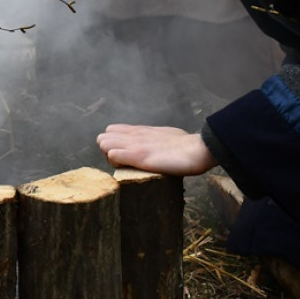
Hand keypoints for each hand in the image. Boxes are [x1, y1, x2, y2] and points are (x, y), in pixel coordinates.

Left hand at [96, 124, 217, 175]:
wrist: (196, 149)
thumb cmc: (185, 146)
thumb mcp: (164, 137)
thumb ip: (154, 139)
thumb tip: (156, 146)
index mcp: (139, 131)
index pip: (111, 132)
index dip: (113, 145)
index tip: (124, 156)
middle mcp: (134, 135)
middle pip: (102, 138)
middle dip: (108, 151)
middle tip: (122, 164)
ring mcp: (135, 144)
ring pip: (103, 144)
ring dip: (110, 158)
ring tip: (126, 167)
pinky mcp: (139, 156)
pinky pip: (113, 154)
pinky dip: (115, 162)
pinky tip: (128, 168)